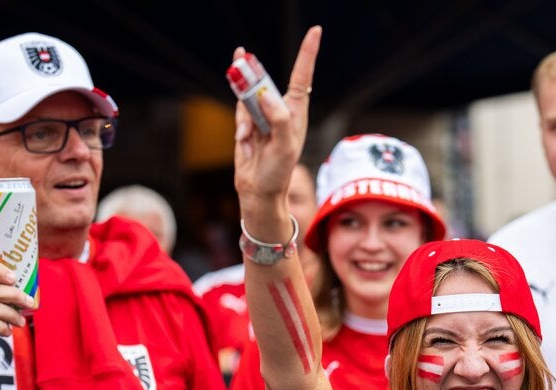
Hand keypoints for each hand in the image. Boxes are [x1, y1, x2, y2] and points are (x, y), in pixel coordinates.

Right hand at [233, 26, 320, 216]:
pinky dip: (240, 126)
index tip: (316, 31)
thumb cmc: (277, 172)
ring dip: (244, 108)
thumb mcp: (283, 147)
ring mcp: (262, 115)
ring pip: (248, 94)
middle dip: (252, 72)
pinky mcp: (247, 123)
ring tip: (249, 135)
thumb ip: (277, 119)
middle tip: (240, 55)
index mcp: (296, 113)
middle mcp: (280, 110)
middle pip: (266, 80)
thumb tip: (265, 94)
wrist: (257, 191)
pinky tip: (245, 143)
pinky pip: (239, 111)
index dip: (307, 53)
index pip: (302, 77)